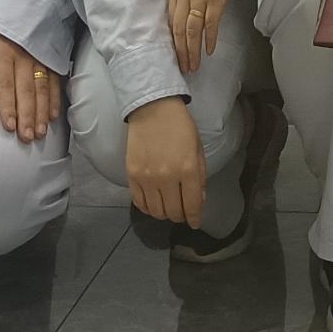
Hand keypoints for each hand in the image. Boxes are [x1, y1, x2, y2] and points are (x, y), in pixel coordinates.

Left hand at [0, 23, 61, 144]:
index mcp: (2, 52)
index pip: (5, 83)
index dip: (7, 105)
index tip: (9, 126)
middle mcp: (24, 56)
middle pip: (27, 90)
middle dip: (28, 116)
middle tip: (28, 138)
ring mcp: (40, 56)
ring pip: (43, 88)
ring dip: (42, 112)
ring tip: (41, 132)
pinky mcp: (50, 55)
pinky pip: (55, 80)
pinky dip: (55, 98)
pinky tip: (53, 115)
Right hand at [125, 96, 206, 227]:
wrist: (153, 108)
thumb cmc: (180, 126)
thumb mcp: (197, 148)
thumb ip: (200, 176)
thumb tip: (199, 200)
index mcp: (188, 169)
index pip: (192, 205)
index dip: (195, 218)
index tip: (195, 223)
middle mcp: (168, 177)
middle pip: (174, 212)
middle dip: (180, 216)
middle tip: (182, 213)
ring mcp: (148, 178)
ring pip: (156, 211)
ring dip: (164, 214)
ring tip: (168, 208)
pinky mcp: (132, 175)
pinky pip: (139, 202)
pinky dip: (147, 208)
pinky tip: (153, 203)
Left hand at [166, 0, 232, 76]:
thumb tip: (180, 11)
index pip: (170, 20)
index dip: (171, 39)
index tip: (172, 53)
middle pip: (179, 30)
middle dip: (180, 51)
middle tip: (182, 67)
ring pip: (192, 31)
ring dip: (192, 51)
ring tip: (193, 65)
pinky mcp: (216, 0)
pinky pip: (211, 24)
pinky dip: (209, 39)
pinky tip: (209, 50)